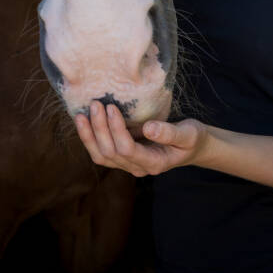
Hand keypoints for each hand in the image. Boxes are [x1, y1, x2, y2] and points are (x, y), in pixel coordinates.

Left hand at [75, 100, 207, 176]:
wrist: (192, 147)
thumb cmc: (192, 139)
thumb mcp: (188, 134)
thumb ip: (170, 133)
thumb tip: (149, 128)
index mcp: (154, 163)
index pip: (127, 150)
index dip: (116, 129)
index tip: (111, 107)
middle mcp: (138, 168)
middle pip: (110, 153)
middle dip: (99, 129)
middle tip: (94, 104)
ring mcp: (129, 165)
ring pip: (101, 156)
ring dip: (89, 136)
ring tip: (81, 115)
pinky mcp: (123, 158)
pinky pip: (101, 152)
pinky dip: (90, 139)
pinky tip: (84, 122)